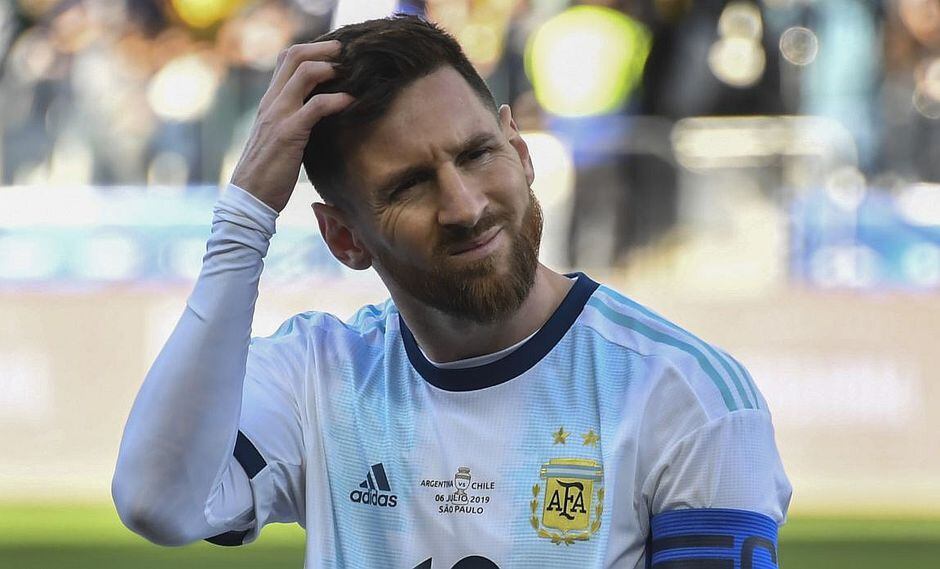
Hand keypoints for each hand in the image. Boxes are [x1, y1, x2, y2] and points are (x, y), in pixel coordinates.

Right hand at [231, 41, 353, 212]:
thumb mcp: (280, 138)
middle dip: (324, 48)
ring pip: (304, 72)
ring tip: (352, 72)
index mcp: (269, 102)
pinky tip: (352, 102)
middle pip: (294, 56)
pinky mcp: (289, 133)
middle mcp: (271, 102)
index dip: (312, 50)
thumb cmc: (268, 172)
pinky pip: (316, 106)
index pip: (286, 60)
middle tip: (346, 52)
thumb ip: (294, 120)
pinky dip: (338, 100)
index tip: (335, 55)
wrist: (249, 198)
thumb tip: (319, 113)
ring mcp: (278, 115)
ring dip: (331, 67)